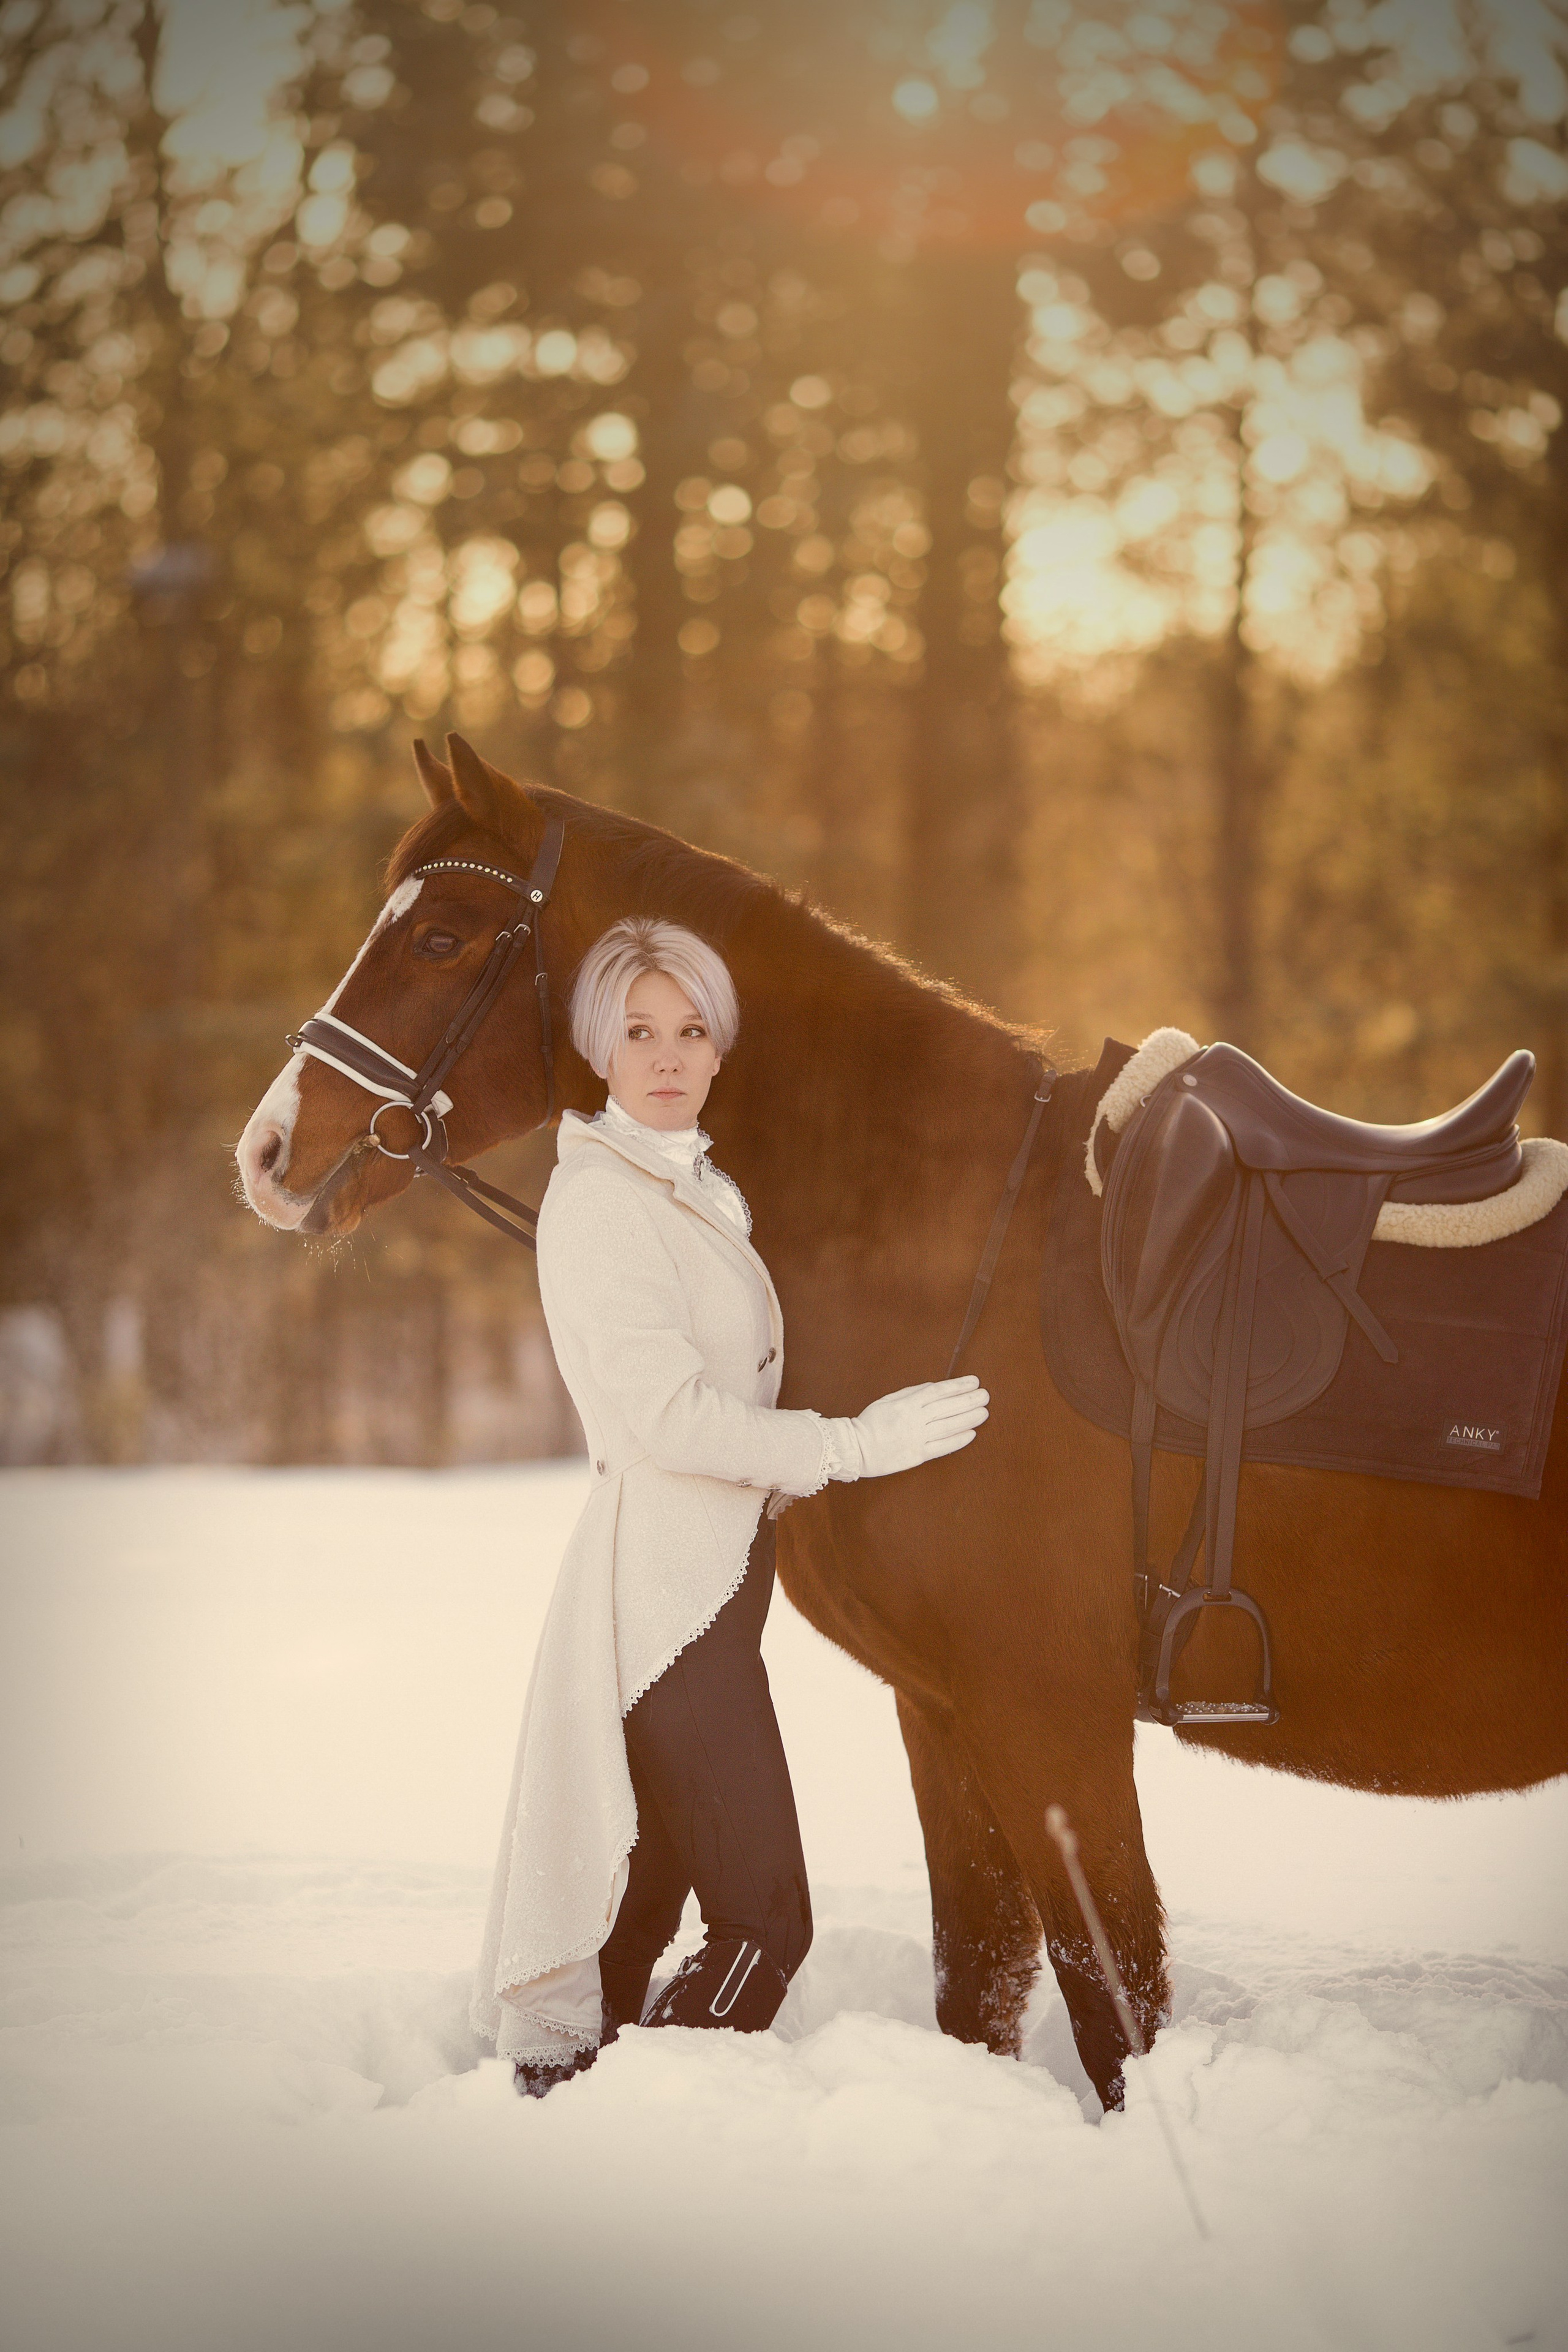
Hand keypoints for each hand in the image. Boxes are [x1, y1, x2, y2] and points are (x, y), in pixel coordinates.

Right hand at [847, 1375, 988, 1479]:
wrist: (856, 1449)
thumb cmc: (870, 1422)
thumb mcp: (888, 1400)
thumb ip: (912, 1393)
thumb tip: (935, 1388)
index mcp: (906, 1405)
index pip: (938, 1392)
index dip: (958, 1386)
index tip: (974, 1382)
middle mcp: (914, 1421)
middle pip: (947, 1408)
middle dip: (969, 1401)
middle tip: (985, 1395)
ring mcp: (917, 1439)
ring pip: (948, 1427)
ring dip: (968, 1419)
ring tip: (984, 1412)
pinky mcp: (917, 1456)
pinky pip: (942, 1447)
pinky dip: (958, 1440)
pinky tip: (971, 1433)